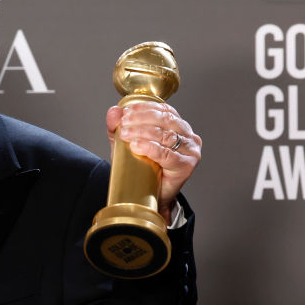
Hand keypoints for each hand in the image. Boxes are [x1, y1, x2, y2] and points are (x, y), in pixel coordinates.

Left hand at [105, 102, 200, 224]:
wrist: (148, 196)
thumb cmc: (141, 168)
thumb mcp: (126, 143)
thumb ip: (118, 127)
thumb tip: (114, 111)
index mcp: (178, 126)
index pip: (164, 110)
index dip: (145, 108)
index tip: (127, 111)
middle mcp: (188, 136)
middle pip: (165, 120)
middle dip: (141, 119)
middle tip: (124, 123)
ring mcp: (190, 151)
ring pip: (166, 135)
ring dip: (143, 132)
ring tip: (125, 134)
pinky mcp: (186, 166)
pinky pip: (167, 155)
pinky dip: (151, 148)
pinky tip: (137, 146)